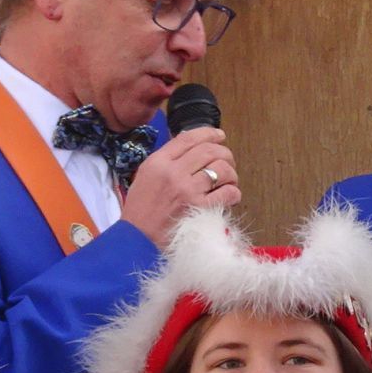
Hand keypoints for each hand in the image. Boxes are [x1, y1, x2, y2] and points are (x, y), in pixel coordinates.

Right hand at [121, 129, 241, 243]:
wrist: (137, 238)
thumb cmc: (142, 208)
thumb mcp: (146, 175)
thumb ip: (167, 159)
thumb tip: (192, 145)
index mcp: (158, 162)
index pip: (188, 138)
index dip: (209, 133)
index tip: (219, 135)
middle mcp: (173, 173)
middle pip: (209, 151)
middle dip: (225, 153)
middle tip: (227, 161)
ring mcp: (188, 191)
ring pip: (222, 169)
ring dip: (231, 173)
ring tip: (228, 180)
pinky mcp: (200, 209)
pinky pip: (228, 193)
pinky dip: (234, 192)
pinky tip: (230, 195)